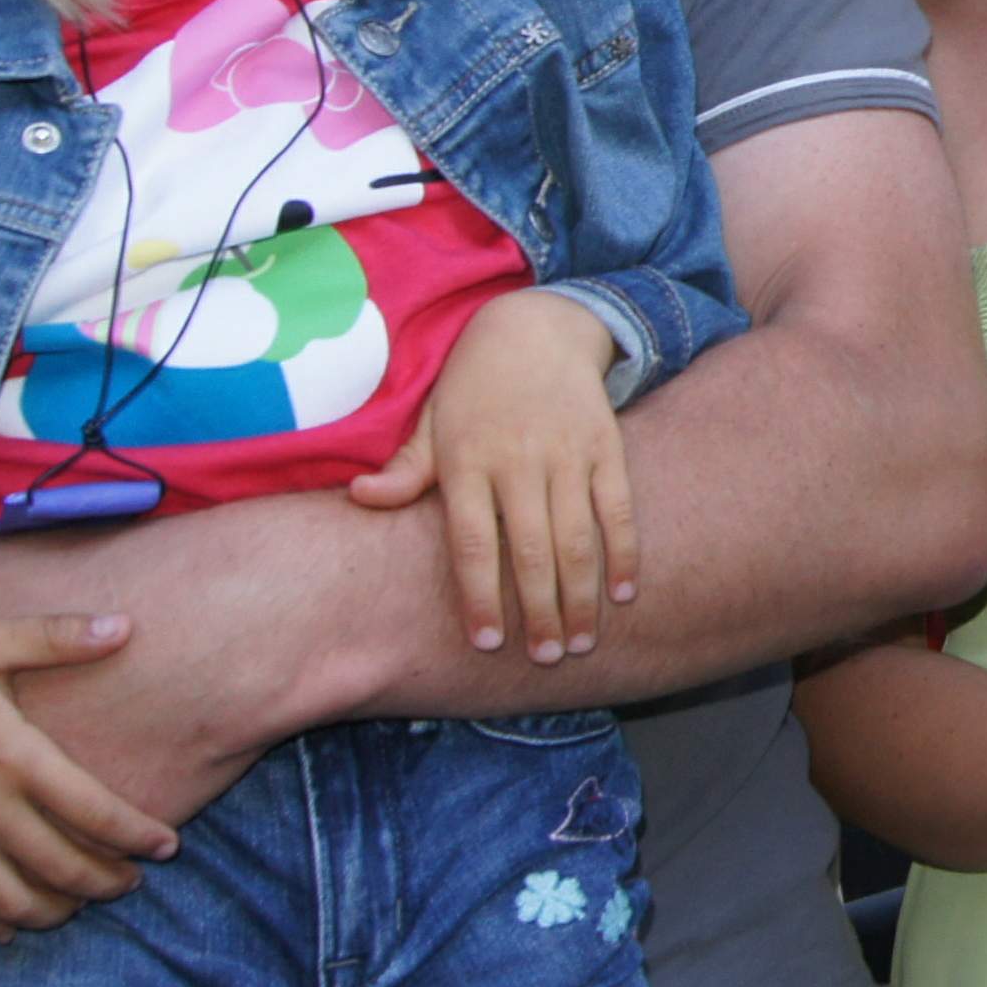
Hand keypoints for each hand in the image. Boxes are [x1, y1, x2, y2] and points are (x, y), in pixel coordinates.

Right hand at [0, 614, 179, 950]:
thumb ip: (58, 637)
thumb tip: (127, 624)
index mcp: (10, 754)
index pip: (93, 811)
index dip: (138, 835)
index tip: (168, 846)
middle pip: (60, 868)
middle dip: (107, 882)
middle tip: (134, 880)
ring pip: (9, 902)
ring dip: (53, 912)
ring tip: (81, 902)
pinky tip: (10, 925)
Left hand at [352, 291, 633, 664]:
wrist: (536, 327)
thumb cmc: (472, 387)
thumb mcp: (432, 423)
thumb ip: (404, 470)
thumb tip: (361, 497)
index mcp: (468, 461)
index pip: (473, 543)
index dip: (480, 596)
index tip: (486, 643)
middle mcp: (518, 460)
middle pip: (531, 550)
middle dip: (539, 611)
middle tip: (544, 659)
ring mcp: (567, 453)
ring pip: (577, 537)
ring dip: (582, 595)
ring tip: (580, 643)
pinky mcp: (606, 445)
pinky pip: (619, 508)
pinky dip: (624, 553)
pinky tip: (624, 593)